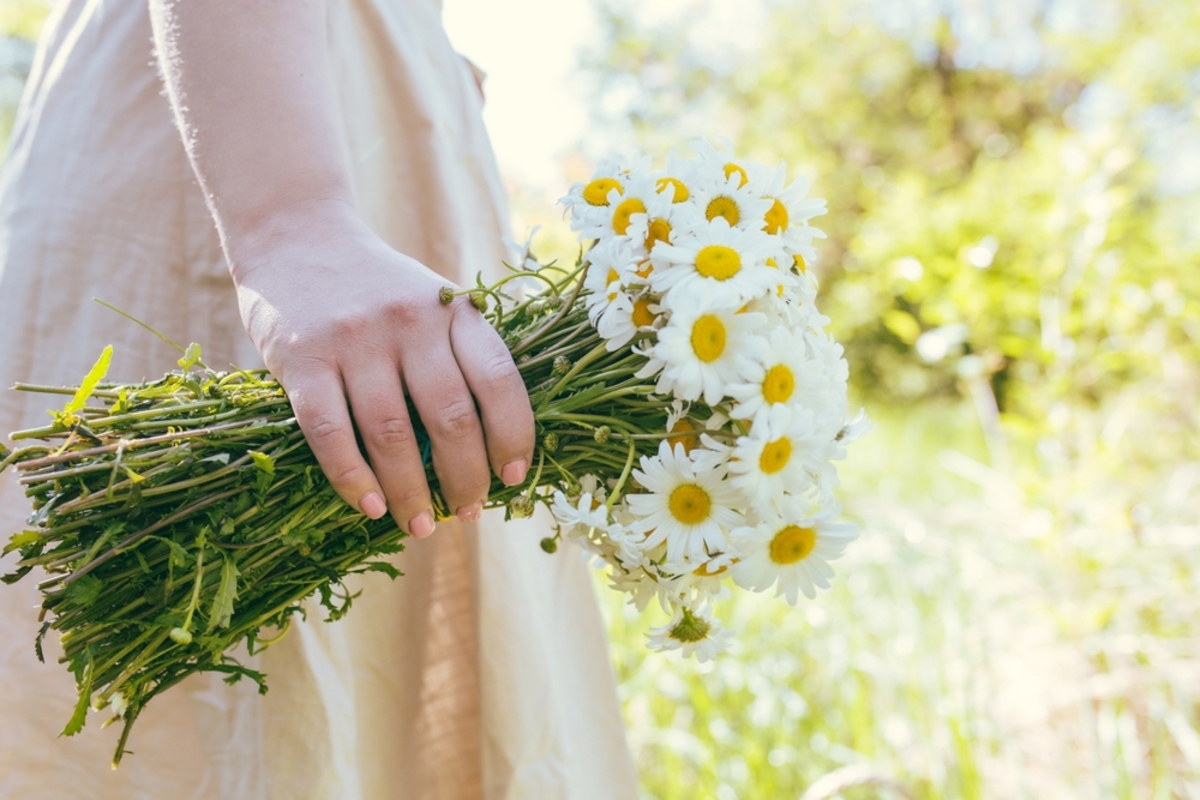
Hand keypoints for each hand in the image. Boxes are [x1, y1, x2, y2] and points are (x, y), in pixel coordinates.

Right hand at [226, 199, 533, 537]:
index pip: (499, 381)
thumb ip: (459, 354)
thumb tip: (491, 448)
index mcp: (454, 310)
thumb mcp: (433, 301)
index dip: (513, 437)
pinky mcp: (302, 358)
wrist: (295, 236)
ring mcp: (354, 339)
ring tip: (419, 525)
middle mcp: (410, 321)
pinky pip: (330, 431)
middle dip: (465, 478)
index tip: (513, 477)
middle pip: (451, 417)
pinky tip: (369, 506)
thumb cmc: (377, 288)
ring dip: (410, 491)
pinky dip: (352, 478)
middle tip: (468, 513)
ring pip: (392, 433)